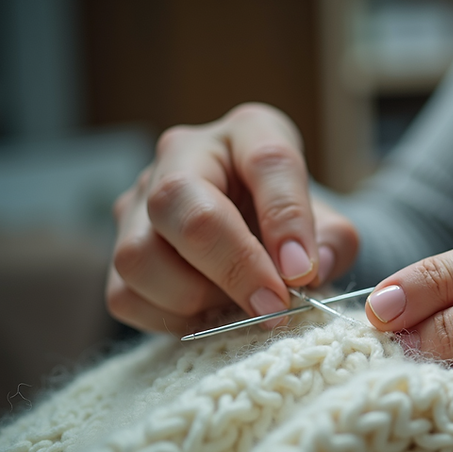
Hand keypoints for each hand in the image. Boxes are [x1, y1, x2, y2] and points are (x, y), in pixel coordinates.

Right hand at [107, 103, 358, 333]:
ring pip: (139, 256)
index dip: (286, 220)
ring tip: (237, 307)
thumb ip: (333, 244)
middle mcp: (184, 154)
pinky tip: (209, 315)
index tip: (303, 272)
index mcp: (251, 132)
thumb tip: (310, 271)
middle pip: (178, 201)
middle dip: (230, 265)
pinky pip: (125, 295)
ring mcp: (139, 199)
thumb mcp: (328, 225)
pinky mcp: (119, 247)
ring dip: (195, 298)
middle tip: (271, 306)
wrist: (257, 233)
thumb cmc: (292, 226)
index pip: (268, 162)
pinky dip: (171, 319)